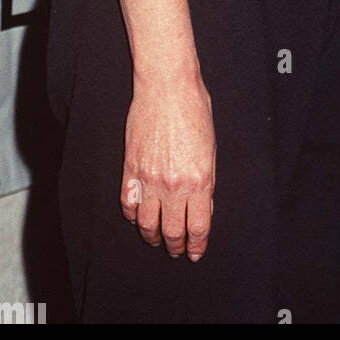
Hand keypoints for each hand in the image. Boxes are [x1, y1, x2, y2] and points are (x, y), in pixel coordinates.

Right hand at [121, 72, 215, 259]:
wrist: (167, 87)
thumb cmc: (195, 110)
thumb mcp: (211, 149)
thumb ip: (207, 181)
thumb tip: (203, 206)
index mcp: (200, 180)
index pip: (198, 226)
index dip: (197, 245)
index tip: (195, 252)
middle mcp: (174, 184)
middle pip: (172, 230)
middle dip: (175, 246)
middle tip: (176, 250)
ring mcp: (149, 178)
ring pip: (146, 223)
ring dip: (153, 236)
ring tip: (157, 239)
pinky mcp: (130, 168)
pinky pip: (128, 204)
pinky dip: (132, 216)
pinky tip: (138, 218)